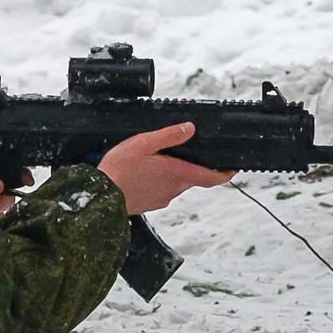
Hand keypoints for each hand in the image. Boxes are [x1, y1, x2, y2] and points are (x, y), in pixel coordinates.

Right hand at [96, 123, 233, 214]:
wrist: (101, 197)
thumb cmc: (120, 171)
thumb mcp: (144, 143)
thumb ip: (169, 135)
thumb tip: (189, 129)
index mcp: (177, 174)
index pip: (211, 178)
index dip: (224, 174)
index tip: (231, 170)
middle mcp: (173, 189)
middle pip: (191, 177)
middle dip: (189, 166)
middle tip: (180, 153)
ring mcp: (161, 199)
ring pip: (174, 184)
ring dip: (170, 173)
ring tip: (153, 161)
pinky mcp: (149, 204)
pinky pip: (159, 191)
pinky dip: (156, 182)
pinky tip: (141, 174)